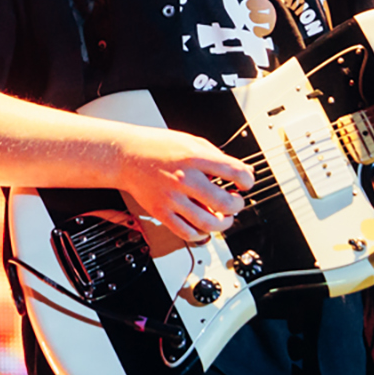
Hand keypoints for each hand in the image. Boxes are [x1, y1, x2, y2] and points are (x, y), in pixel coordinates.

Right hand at [112, 127, 252, 244]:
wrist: (126, 156)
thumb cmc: (157, 147)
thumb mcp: (191, 141)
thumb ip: (217, 156)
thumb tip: (241, 171)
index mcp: (195, 158)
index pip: (234, 172)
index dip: (247, 180)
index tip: (246, 183)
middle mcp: (185, 179)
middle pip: (225, 203)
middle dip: (238, 205)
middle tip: (237, 202)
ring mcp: (172, 198)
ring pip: (208, 223)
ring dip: (223, 223)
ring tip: (224, 218)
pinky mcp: (161, 212)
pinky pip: (186, 232)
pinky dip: (200, 234)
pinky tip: (204, 226)